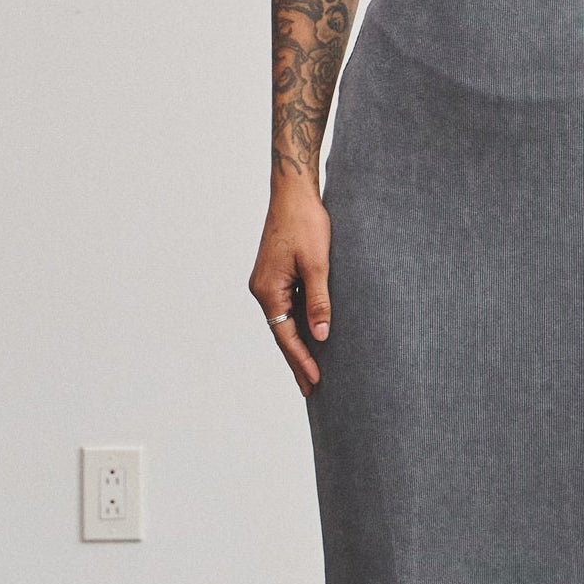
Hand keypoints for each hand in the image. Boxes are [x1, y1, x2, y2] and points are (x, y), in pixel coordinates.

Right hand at [249, 181, 331, 397]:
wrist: (293, 193)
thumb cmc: (306, 223)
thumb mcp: (318, 264)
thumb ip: (318, 301)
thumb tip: (321, 335)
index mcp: (267, 290)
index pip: (285, 335)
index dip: (302, 360)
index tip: (316, 381)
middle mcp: (262, 289)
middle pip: (281, 333)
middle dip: (297, 361)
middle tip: (311, 390)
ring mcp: (267, 282)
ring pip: (284, 321)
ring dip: (298, 344)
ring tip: (312, 371)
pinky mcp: (276, 274)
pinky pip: (287, 306)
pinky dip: (299, 324)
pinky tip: (311, 336)